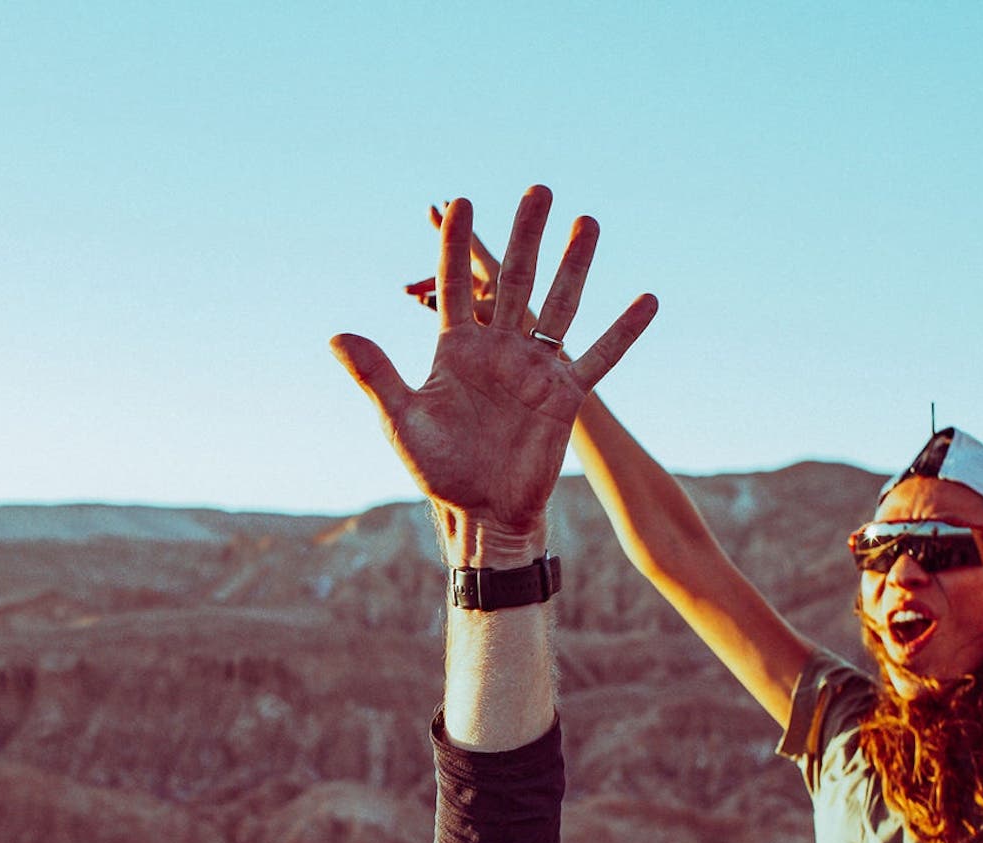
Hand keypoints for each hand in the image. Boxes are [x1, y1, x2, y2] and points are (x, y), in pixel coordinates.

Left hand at [332, 186, 656, 565]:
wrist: (480, 511)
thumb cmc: (437, 469)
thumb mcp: (401, 420)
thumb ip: (375, 374)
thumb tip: (335, 336)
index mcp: (455, 349)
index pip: (453, 285)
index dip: (453, 245)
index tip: (457, 202)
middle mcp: (498, 349)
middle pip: (512, 280)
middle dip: (524, 235)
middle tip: (538, 189)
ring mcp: (533, 368)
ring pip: (557, 305)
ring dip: (573, 264)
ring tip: (587, 222)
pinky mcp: (564, 395)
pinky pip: (598, 358)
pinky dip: (622, 330)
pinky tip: (647, 298)